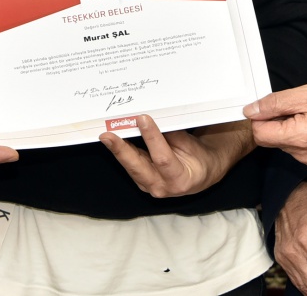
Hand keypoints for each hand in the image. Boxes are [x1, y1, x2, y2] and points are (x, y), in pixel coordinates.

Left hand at [100, 116, 254, 197]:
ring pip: (130, 166)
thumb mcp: (190, 145)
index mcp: (179, 179)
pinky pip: (130, 165)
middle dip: (121, 150)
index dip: (152, 138)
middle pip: (138, 167)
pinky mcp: (141, 180)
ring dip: (117, 150)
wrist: (200, 174)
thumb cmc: (198, 157)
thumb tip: (153, 118)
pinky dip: (121, 151)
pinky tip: (113, 138)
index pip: (162, 158)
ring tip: (106, 134)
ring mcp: (149, 186)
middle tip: (107, 135)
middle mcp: (161, 187)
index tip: (142, 118)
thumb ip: (172, 135)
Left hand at [243, 84, 306, 167]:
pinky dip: (298, 136)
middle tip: (293, 107)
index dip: (260, 118)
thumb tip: (251, 110)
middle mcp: (302, 154)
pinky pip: (296, 148)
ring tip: (306, 115)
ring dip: (287, 129)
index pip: (260, 134)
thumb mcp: (304, 95)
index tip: (270, 107)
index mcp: (299, 137)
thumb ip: (274, 104)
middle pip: (270, 140)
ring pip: (282, 144)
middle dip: (274, 123)